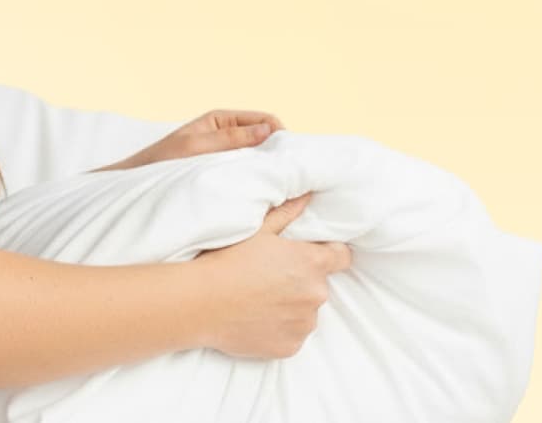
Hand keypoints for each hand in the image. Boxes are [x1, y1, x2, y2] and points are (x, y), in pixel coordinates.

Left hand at [92, 108, 284, 171]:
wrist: (139, 182)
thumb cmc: (162, 161)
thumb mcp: (197, 148)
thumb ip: (231, 139)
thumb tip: (269, 130)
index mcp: (221, 119)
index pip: (265, 120)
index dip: (281, 135)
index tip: (290, 156)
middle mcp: (227, 133)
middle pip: (267, 137)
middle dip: (280, 151)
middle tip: (291, 173)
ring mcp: (226, 152)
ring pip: (260, 155)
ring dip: (269, 165)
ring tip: (280, 183)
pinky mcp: (223, 170)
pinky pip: (248, 169)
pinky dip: (258, 176)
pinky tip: (263, 189)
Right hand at [193, 191, 353, 358]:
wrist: (199, 302)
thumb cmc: (225, 260)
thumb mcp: (255, 229)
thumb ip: (287, 211)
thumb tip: (308, 195)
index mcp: (311, 262)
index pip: (342, 256)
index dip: (328, 253)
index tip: (309, 254)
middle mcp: (315, 294)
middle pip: (318, 285)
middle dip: (300, 280)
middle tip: (268, 276)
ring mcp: (303, 323)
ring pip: (305, 311)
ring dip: (290, 306)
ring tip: (257, 298)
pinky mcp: (290, 346)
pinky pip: (292, 335)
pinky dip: (279, 328)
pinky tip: (255, 317)